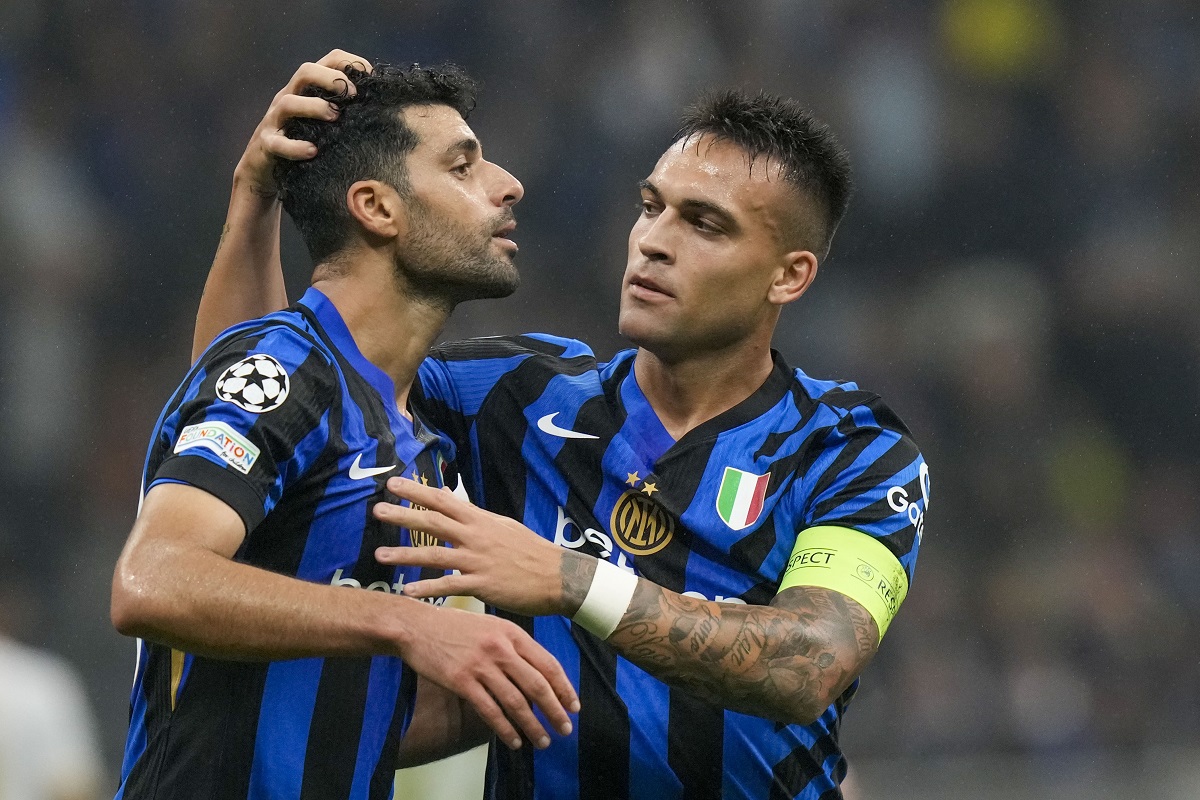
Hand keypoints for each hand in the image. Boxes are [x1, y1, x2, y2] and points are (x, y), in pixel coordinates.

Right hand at [234, 49, 372, 196]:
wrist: (263, 170)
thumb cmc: (302, 142)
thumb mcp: (323, 123)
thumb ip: (344, 112)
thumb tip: (381, 111)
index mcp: (305, 90)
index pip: (326, 60)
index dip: (348, 62)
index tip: (369, 74)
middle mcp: (288, 98)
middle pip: (305, 72)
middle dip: (330, 78)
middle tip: (353, 94)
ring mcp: (275, 121)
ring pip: (288, 103)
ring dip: (314, 107)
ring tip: (335, 116)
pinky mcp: (267, 145)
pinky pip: (278, 143)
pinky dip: (295, 146)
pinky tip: (312, 151)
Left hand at [373, 478, 573, 616]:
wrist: (558, 576)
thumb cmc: (531, 551)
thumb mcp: (504, 526)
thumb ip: (476, 518)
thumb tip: (454, 504)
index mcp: (480, 520)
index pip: (443, 500)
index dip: (417, 491)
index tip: (393, 483)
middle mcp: (476, 536)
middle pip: (433, 522)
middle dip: (403, 515)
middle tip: (376, 510)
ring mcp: (478, 560)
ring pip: (435, 555)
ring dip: (405, 556)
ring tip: (380, 557)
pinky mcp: (483, 585)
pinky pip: (450, 586)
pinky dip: (428, 589)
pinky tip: (408, 592)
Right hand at [400, 602, 577, 750]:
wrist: (416, 626)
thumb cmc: (454, 627)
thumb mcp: (490, 626)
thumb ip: (513, 645)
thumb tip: (536, 673)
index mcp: (511, 633)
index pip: (547, 663)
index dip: (564, 687)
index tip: (574, 705)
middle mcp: (500, 648)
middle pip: (537, 685)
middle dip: (555, 711)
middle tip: (565, 729)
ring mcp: (481, 665)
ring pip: (516, 702)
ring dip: (533, 725)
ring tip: (543, 740)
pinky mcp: (461, 681)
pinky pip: (489, 710)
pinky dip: (505, 729)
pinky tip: (514, 740)